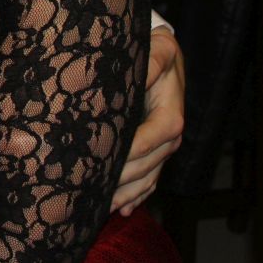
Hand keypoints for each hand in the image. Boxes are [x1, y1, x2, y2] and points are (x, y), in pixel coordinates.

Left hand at [111, 28, 184, 214]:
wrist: (165, 56)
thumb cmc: (156, 52)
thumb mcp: (158, 52)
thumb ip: (150, 65)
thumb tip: (141, 75)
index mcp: (170, 117)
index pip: (149, 141)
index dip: (128, 154)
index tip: (103, 163)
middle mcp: (170, 137)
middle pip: (147, 166)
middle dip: (121, 180)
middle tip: (91, 190)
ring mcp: (164, 147)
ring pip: (148, 178)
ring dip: (127, 195)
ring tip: (102, 208)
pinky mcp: (157, 151)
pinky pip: (151, 179)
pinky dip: (137, 195)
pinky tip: (121, 210)